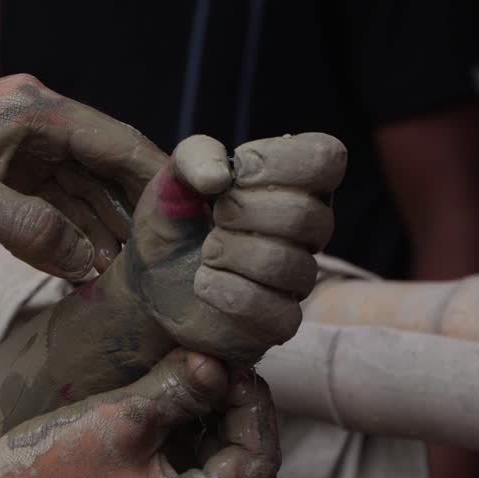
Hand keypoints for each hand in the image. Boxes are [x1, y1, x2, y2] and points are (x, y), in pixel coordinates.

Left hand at [0, 74, 166, 278]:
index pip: (118, 143)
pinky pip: (48, 199)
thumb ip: (30, 231)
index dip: (159, 182)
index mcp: (32, 110)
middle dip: (135, 213)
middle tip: (168, 262)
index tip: (192, 222)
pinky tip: (86, 264)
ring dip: (102, 227)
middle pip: (105, 166)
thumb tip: (89, 263)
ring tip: (133, 274)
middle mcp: (31, 119)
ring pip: (78, 187)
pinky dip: (67, 229)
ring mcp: (14, 143)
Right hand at [0, 349, 278, 477]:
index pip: (257, 463)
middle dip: (229, 409)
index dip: (254, 406)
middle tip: (211, 358)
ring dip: (201, 416)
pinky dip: (172, 432)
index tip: (231, 362)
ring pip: (203, 465)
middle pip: (236, 466)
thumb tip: (217, 361)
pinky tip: (156, 391)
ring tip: (184, 367)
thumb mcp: (120, 420)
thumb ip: (178, 389)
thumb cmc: (42, 476)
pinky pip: (170, 470)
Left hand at [122, 133, 345, 363]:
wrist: (151, 275)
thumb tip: (220, 176)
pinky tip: (205, 283)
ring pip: (285, 264)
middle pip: (305, 215)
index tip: (238, 171)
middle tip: (214, 219)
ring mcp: (299, 278)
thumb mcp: (175, 175)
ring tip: (206, 253)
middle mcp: (310, 230)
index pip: (326, 158)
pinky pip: (275, 311)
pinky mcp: (281, 322)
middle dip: (241, 212)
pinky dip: (226, 293)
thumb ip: (196, 155)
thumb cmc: (177, 218)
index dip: (279, 161)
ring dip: (228, 253)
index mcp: (299, 183)